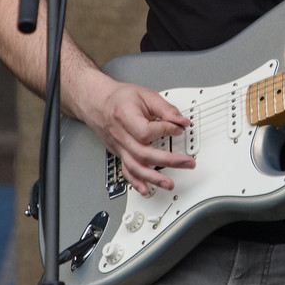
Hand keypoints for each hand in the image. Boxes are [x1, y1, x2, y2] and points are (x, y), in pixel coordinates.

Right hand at [77, 73, 195, 193]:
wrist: (97, 103)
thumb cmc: (120, 98)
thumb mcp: (145, 95)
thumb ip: (165, 108)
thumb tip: (182, 121)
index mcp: (125, 116)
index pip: (146, 131)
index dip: (165, 131)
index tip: (178, 129)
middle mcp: (121, 135)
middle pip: (144, 153)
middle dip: (168, 161)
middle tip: (187, 163)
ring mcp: (119, 147)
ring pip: (135, 167)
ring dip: (153, 178)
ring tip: (169, 183)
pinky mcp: (120, 154)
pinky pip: (126, 171)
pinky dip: (136, 183)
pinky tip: (146, 189)